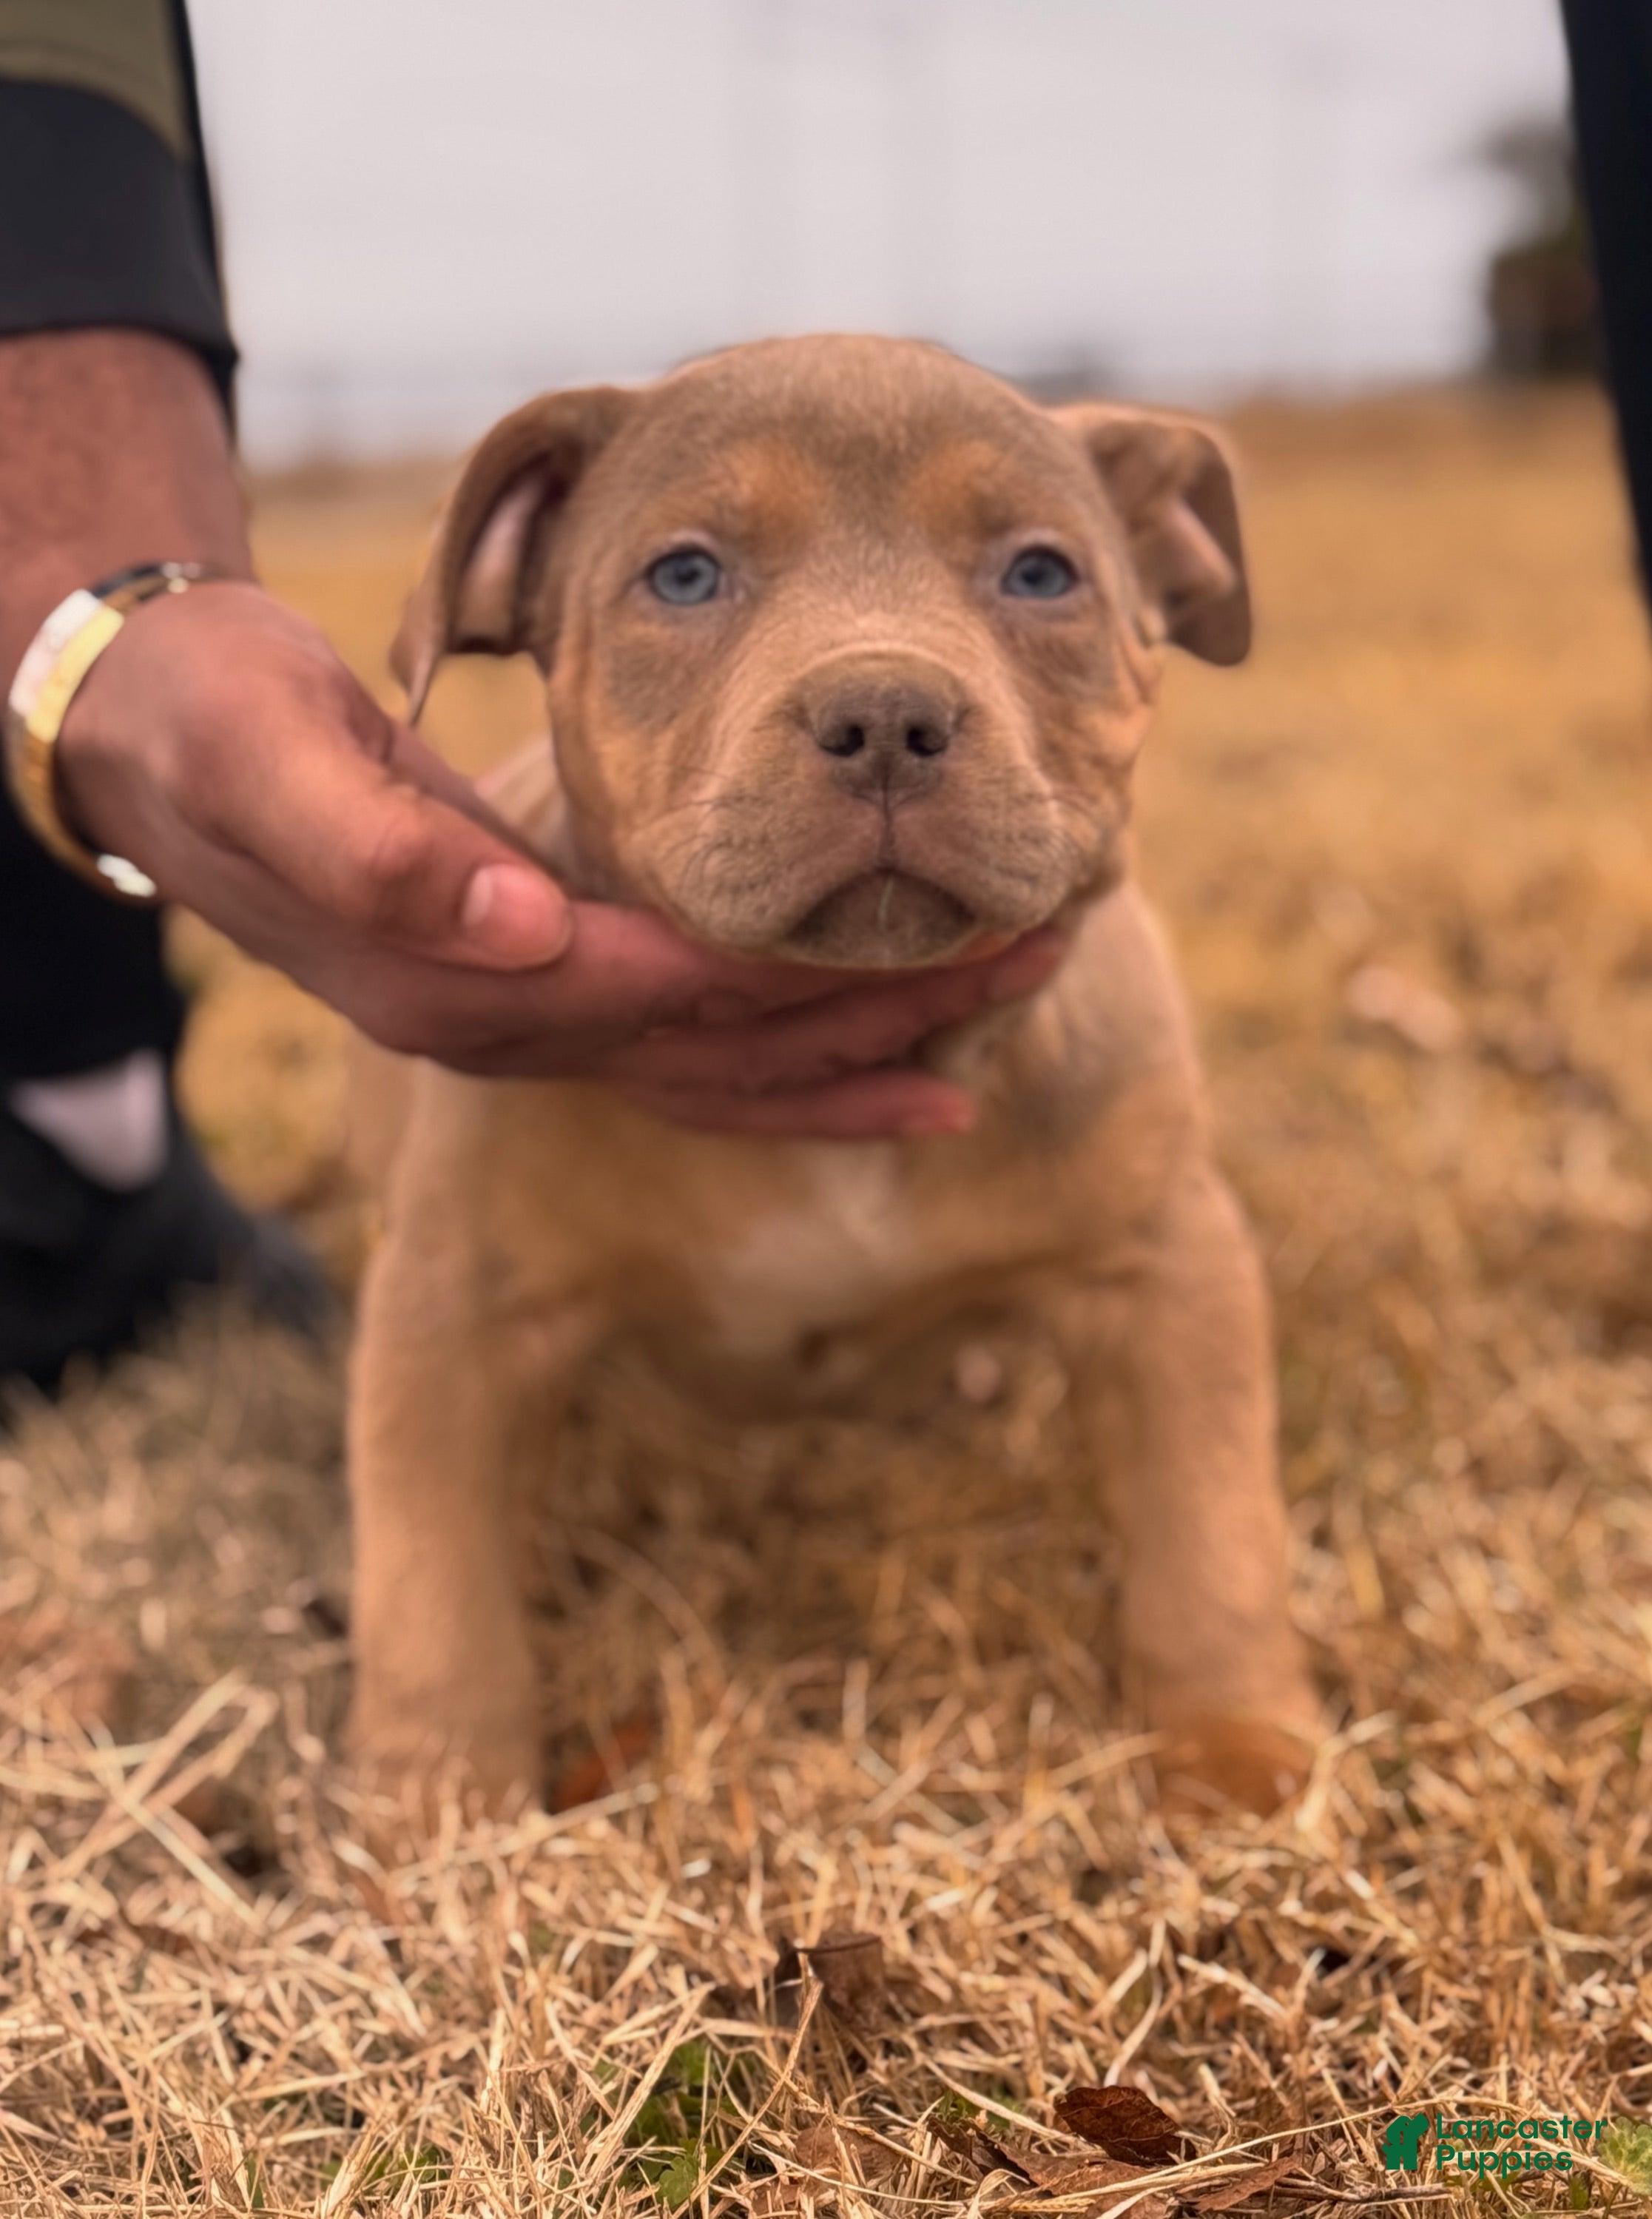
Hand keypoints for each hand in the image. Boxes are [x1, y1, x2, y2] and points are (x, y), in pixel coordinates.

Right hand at [56, 581, 1065, 1136]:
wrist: (176, 751)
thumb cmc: (227, 729)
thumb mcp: (275, 756)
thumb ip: (384, 844)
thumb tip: (525, 920)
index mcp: (457, 977)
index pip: (664, 992)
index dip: (805, 974)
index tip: (946, 939)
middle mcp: (509, 1028)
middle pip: (732, 1048)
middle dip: (888, 1008)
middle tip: (1043, 942)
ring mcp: (536, 1027)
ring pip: (735, 1073)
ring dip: (877, 1044)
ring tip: (1019, 995)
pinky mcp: (559, 996)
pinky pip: (705, 1063)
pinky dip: (811, 1070)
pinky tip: (911, 1069)